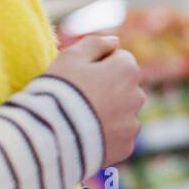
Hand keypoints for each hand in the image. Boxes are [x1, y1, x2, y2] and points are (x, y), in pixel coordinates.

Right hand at [44, 35, 145, 166]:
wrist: (50, 137)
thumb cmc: (57, 92)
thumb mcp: (69, 58)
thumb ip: (94, 44)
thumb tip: (114, 41)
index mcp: (127, 70)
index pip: (120, 58)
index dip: (98, 64)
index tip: (79, 74)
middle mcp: (138, 96)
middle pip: (125, 86)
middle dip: (108, 88)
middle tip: (78, 98)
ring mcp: (133, 124)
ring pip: (123, 112)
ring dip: (109, 113)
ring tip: (80, 120)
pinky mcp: (127, 147)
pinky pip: (119, 137)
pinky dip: (106, 136)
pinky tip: (85, 137)